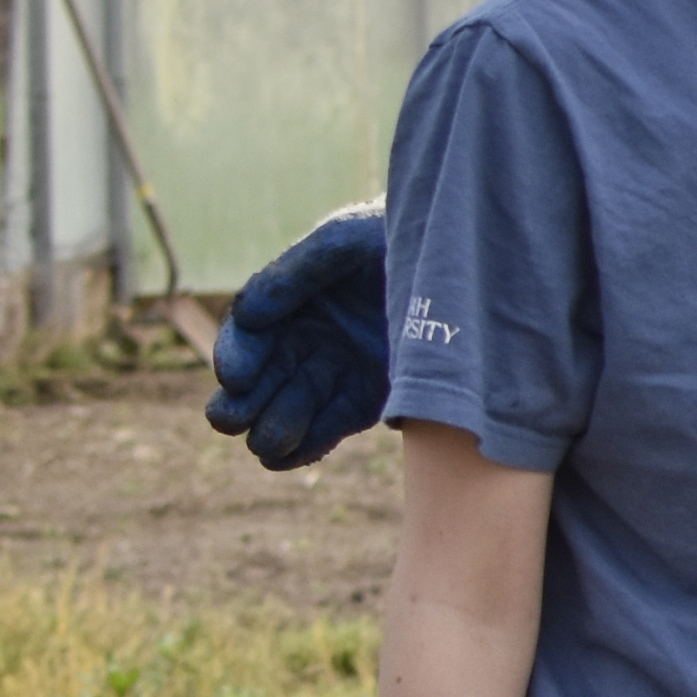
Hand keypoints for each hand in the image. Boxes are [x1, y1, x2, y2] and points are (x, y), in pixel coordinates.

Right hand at [207, 206, 392, 469]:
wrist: (463, 266)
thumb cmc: (395, 241)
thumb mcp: (345, 242)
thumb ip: (295, 273)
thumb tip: (246, 317)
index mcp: (289, 303)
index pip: (248, 336)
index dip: (236, 357)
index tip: (238, 376)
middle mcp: (306, 342)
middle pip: (260, 382)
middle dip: (241, 403)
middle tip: (234, 420)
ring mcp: (334, 374)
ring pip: (288, 412)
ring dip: (273, 430)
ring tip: (268, 442)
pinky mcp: (364, 401)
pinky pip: (326, 429)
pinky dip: (306, 445)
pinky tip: (289, 455)